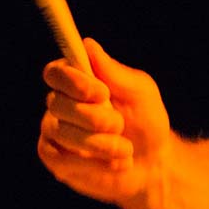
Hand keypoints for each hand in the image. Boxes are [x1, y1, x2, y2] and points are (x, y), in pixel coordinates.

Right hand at [38, 39, 172, 204]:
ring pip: (62, 133)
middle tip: (120, 124)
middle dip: (95, 118)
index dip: (73, 82)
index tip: (102, 92)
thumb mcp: (140, 92)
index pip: (55, 72)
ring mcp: (54, 132)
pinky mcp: (56, 160)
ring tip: (126, 149)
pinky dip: (95, 164)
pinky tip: (116, 164)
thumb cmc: (147, 120)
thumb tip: (88, 45)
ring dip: (101, 143)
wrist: (153, 163)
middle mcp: (60, 103)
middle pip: (58, 103)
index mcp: (78, 80)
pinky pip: (63, 160)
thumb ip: (114, 72)